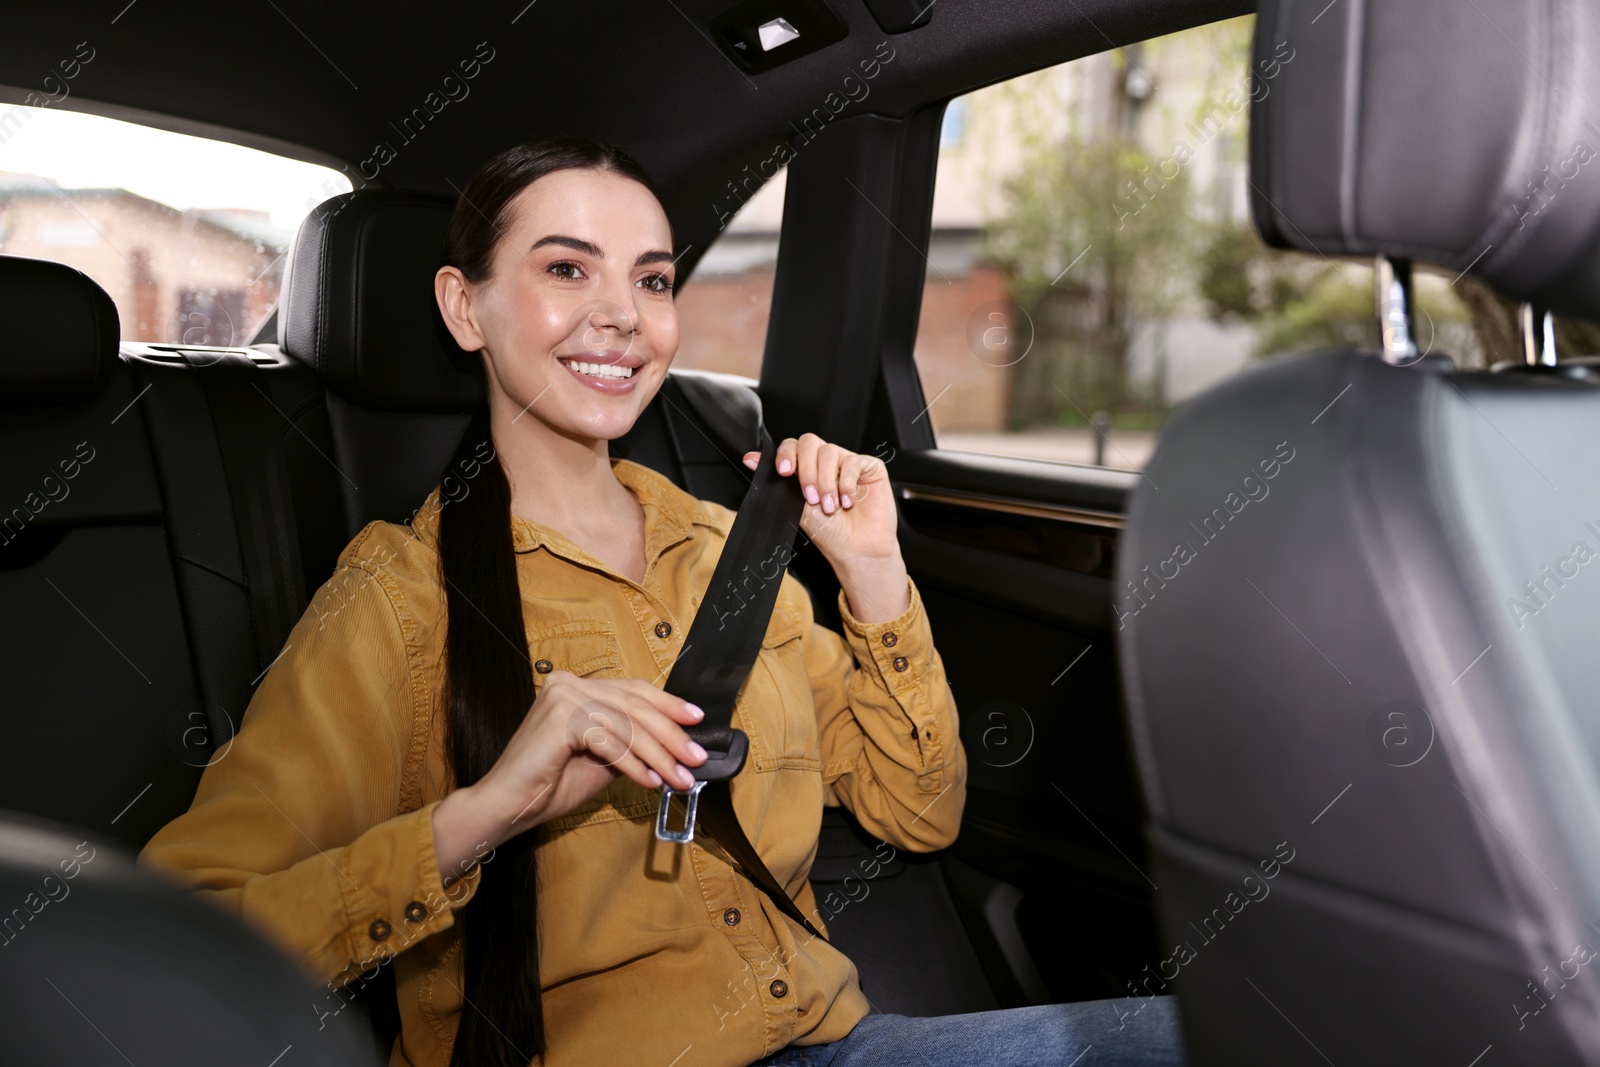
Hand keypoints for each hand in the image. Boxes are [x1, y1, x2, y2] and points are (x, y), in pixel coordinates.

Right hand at [432, 673, 705, 880]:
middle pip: (634, 706)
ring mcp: (562, 698)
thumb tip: (674, 744)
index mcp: (576, 689)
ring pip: (627, 725)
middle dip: (671, 735)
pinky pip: (610, 741)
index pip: (633, 691)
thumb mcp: (601, 760)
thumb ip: (630, 745)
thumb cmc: (548, 786)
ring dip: (659, 755)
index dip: (668, 704)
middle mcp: (568, 685)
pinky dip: (634, 765)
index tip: (696, 719)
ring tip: (679, 778)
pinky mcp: (559, 718)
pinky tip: (650, 782)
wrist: (506, 807)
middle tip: (696, 758)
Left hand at [742, 433, 909, 622]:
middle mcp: (826, 462)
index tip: (784, 472)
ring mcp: (847, 462)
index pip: (793, 446)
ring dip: (827, 482)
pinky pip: (854, 461)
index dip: (786, 454)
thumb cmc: (830, 532)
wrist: (857, 550)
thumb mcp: (798, 507)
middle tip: (810, 497)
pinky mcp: (869, 467)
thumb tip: (750, 458)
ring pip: (830, 451)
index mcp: (807, 468)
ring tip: (830, 506)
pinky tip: (848, 501)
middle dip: (806, 470)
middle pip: (810, 442)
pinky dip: (847, 483)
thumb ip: (779, 482)